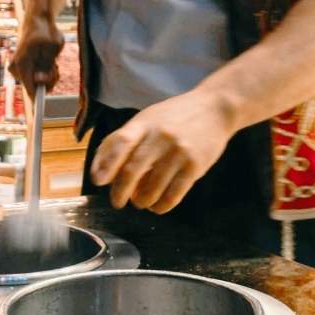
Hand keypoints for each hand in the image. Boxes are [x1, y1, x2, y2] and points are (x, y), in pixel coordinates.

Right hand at [10, 17, 63, 97]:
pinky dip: (44, 75)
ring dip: (48, 77)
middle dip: (48, 80)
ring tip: (52, 63)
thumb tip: (39, 80)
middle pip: (35, 89)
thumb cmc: (46, 33)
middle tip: (55, 67)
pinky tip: (47, 64)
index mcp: (22, 64)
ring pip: (36, 85)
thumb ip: (46, 65)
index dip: (41, 95)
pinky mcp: (20, 71)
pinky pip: (35, 80)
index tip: (48, 92)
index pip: (30, 89)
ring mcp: (17, 70)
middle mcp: (16, 69)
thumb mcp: (52, 47)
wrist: (37, 23)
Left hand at [89, 91, 233, 213]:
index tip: (98, 181)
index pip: (120, 143)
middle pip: (133, 170)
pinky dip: (161, 205)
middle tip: (118, 202)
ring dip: (142, 201)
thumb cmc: (174, 116)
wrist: (215, 108)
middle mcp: (160, 136)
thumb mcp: (147, 119)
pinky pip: (174, 194)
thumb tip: (100, 169)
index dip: (106, 164)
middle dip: (121, 192)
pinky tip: (158, 205)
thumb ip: (123, 139)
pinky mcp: (195, 166)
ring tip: (141, 201)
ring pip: (152, 187)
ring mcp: (179, 151)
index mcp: (144, 124)